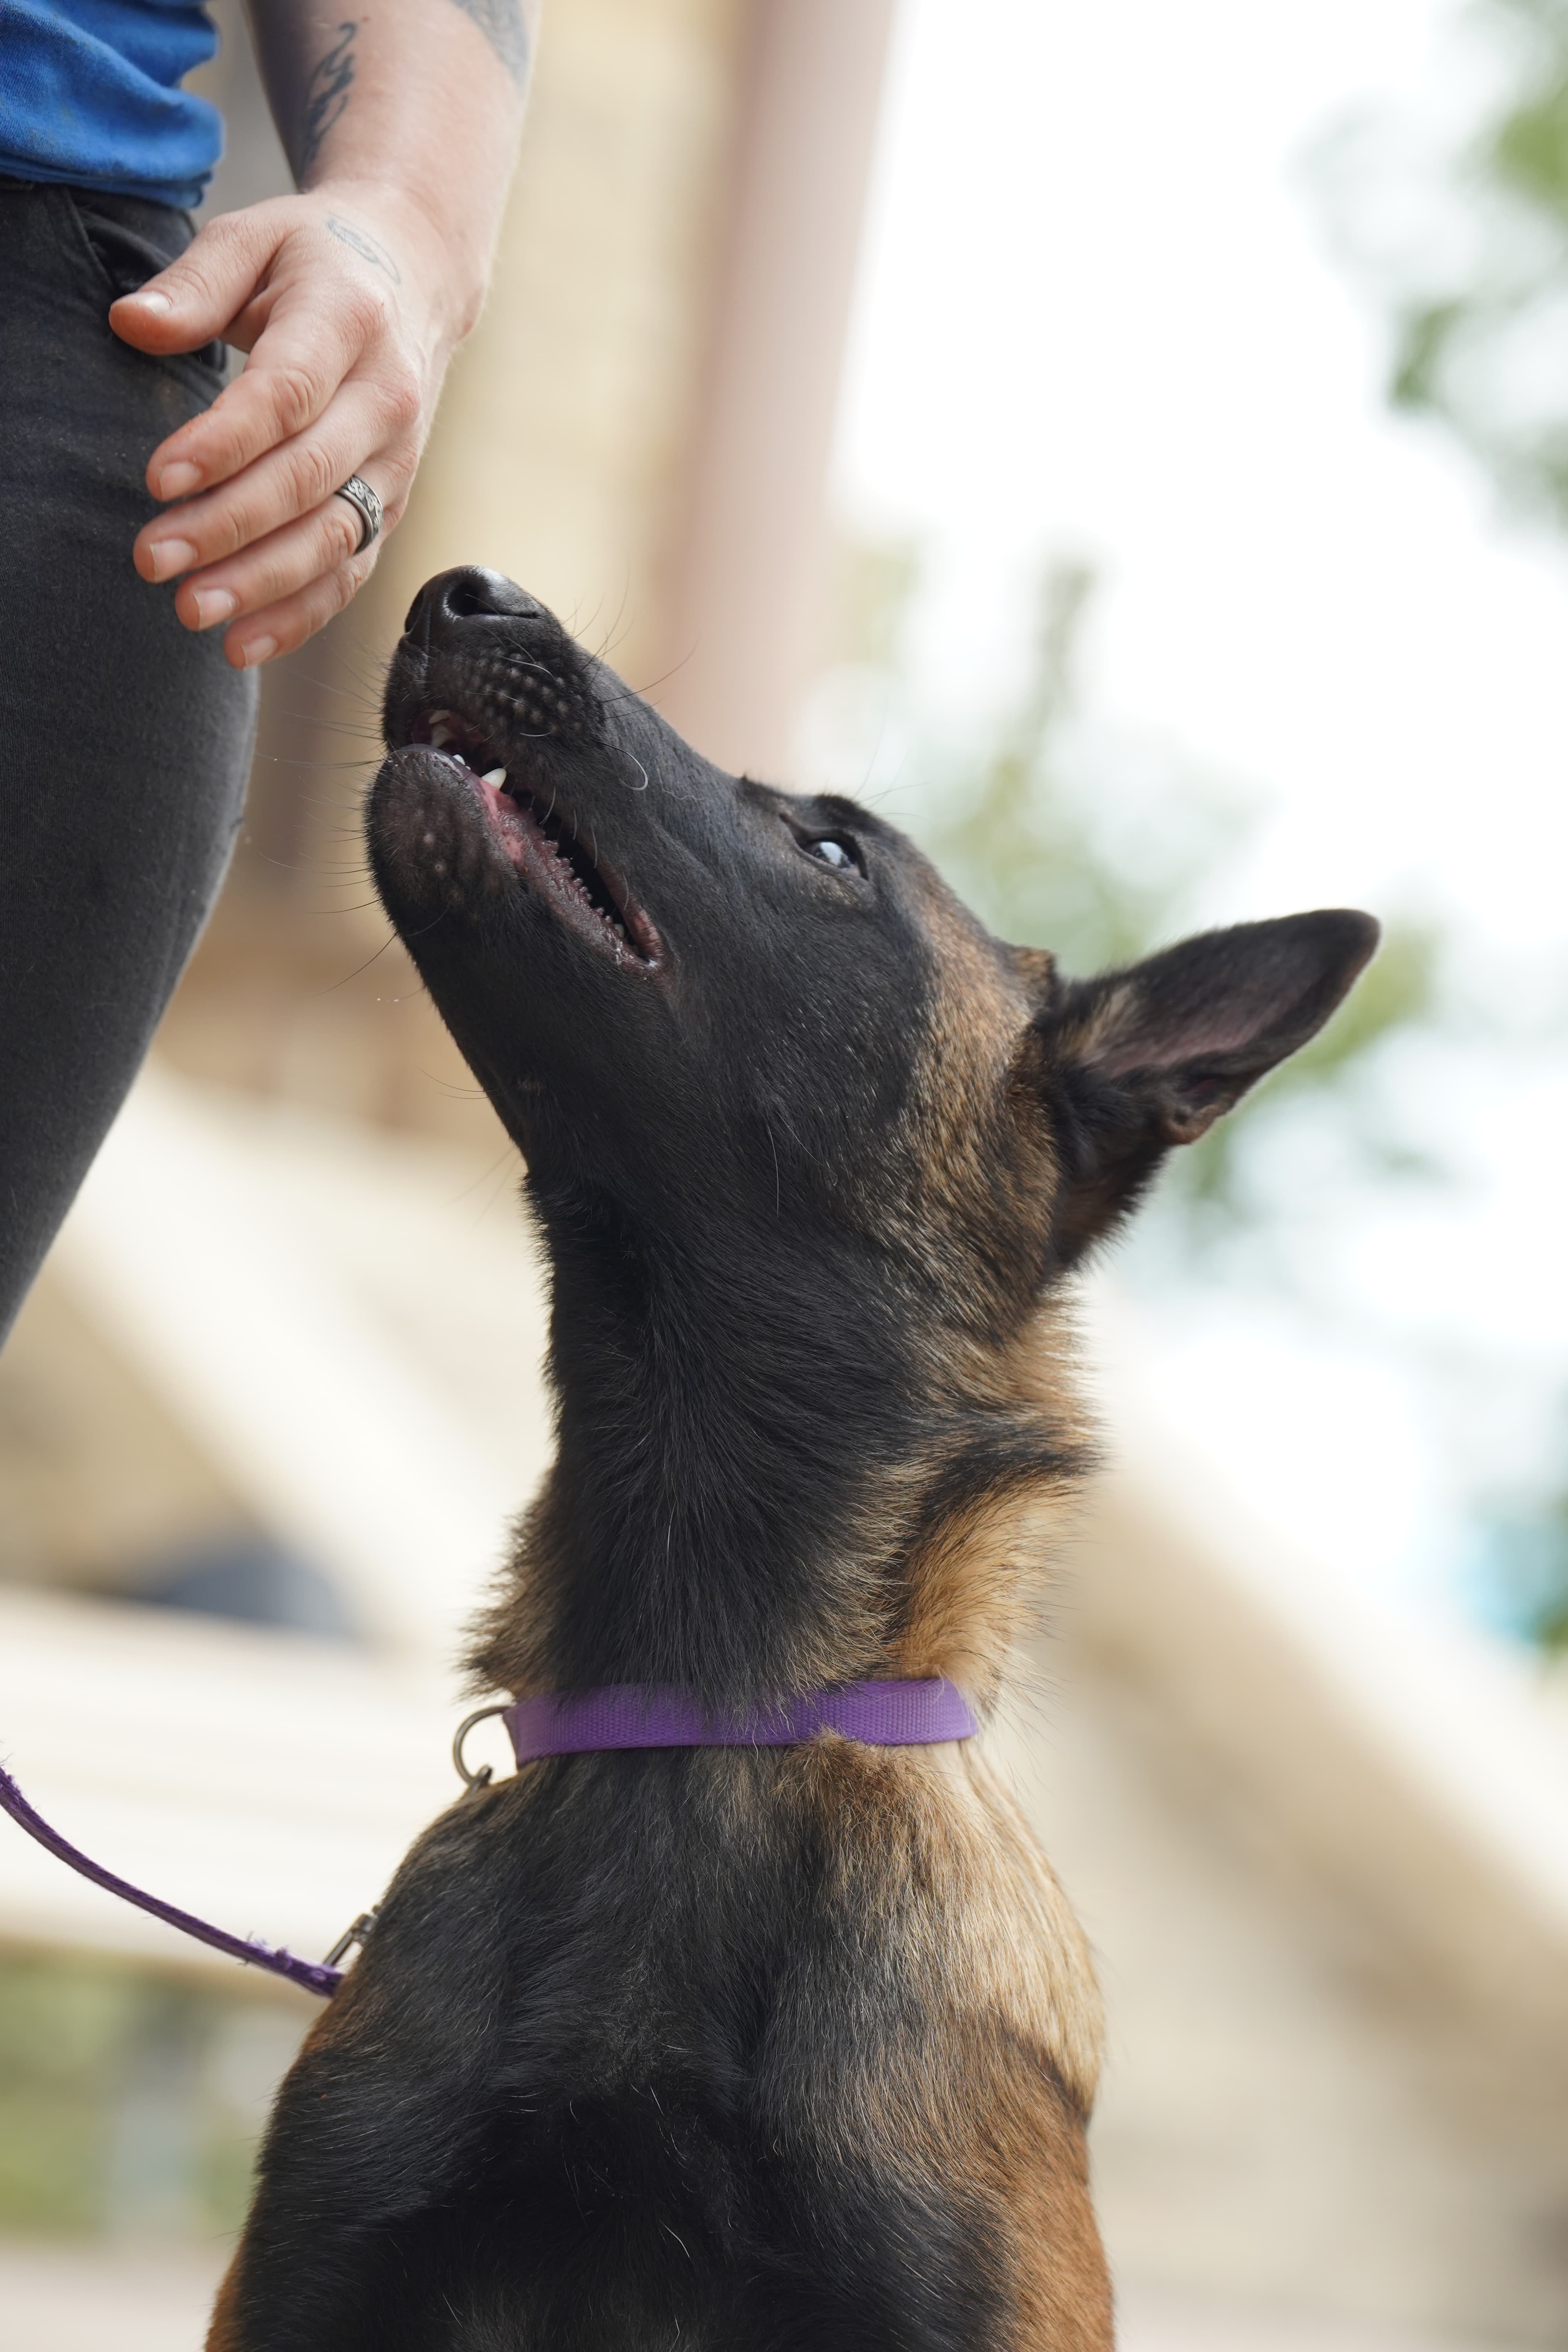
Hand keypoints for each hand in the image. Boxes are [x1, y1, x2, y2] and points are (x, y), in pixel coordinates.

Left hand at [111, 188, 469, 667]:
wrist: (416, 277)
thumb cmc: (318, 259)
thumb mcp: (255, 237)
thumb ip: (196, 282)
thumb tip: (133, 323)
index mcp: (349, 322)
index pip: (286, 396)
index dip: (223, 443)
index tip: (157, 478)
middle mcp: (386, 401)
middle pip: (307, 479)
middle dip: (227, 528)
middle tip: (153, 560)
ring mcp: (396, 463)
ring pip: (333, 539)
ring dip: (260, 585)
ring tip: (190, 610)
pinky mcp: (391, 505)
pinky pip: (350, 573)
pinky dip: (299, 616)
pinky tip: (241, 643)